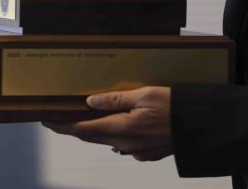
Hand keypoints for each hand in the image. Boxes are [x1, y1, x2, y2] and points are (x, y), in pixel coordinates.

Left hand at [42, 86, 172, 161]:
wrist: (199, 126)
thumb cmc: (174, 106)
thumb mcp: (143, 95)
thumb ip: (115, 100)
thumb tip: (91, 102)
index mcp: (121, 128)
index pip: (83, 130)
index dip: (63, 126)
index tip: (48, 121)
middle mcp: (126, 145)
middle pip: (93, 137)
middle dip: (76, 128)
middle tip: (61, 118)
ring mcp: (137, 152)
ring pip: (109, 141)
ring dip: (97, 131)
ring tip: (87, 118)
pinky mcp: (148, 154)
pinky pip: (125, 145)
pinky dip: (116, 135)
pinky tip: (118, 125)